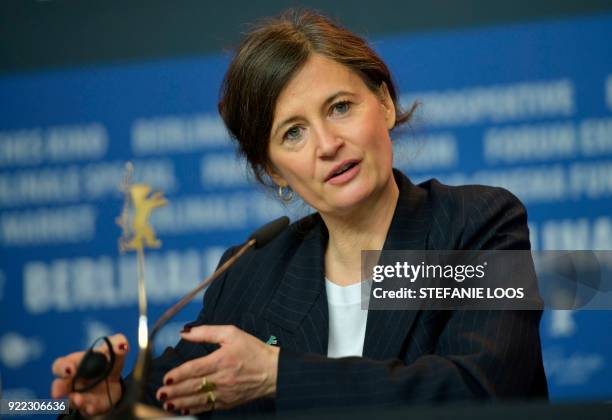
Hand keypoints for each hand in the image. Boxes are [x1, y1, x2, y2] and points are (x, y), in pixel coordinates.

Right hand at [51, 334, 128, 417]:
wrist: (115, 383)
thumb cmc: (107, 362)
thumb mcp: (113, 352)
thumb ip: (117, 344)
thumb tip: (122, 346)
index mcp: (74, 364)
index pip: (60, 365)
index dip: (62, 368)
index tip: (70, 370)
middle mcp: (72, 382)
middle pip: (58, 386)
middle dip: (58, 388)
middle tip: (59, 392)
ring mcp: (79, 396)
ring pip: (71, 400)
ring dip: (74, 400)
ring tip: (79, 400)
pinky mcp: (89, 407)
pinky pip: (86, 410)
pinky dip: (88, 408)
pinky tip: (92, 408)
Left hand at [156, 325, 278, 414]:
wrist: (274, 371)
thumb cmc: (253, 350)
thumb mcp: (231, 334)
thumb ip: (206, 332)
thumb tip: (185, 332)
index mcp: (222, 360)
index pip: (196, 368)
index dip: (180, 374)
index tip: (167, 377)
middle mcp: (223, 378)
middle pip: (194, 386)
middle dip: (175, 391)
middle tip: (160, 393)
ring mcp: (225, 393)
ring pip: (198, 399)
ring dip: (181, 402)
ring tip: (166, 403)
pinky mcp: (228, 402)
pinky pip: (208, 407)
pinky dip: (194, 409)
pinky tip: (183, 409)